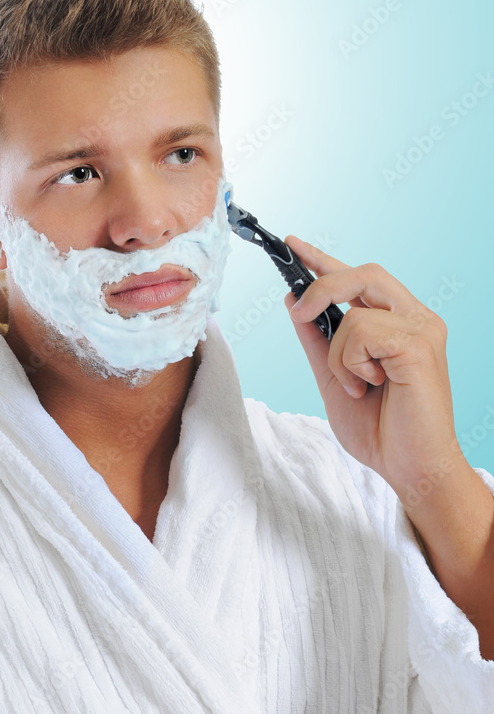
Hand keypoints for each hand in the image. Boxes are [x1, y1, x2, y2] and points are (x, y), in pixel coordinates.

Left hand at [282, 235, 466, 501]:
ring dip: (338, 355)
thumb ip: (318, 340)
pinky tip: (368, 387)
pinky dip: (350, 364)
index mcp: (399, 323)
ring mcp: (421, 328)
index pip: (360, 278)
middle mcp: (415, 318)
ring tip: (357, 387)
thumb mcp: (334, 378)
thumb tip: (294, 300)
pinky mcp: (418, 344)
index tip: (292, 245)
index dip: (324, 260)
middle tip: (299, 312)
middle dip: (322, 287)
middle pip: (363, 273)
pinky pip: (361, 332)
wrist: (410, 468)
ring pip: (353, 312)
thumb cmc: (381, 429)